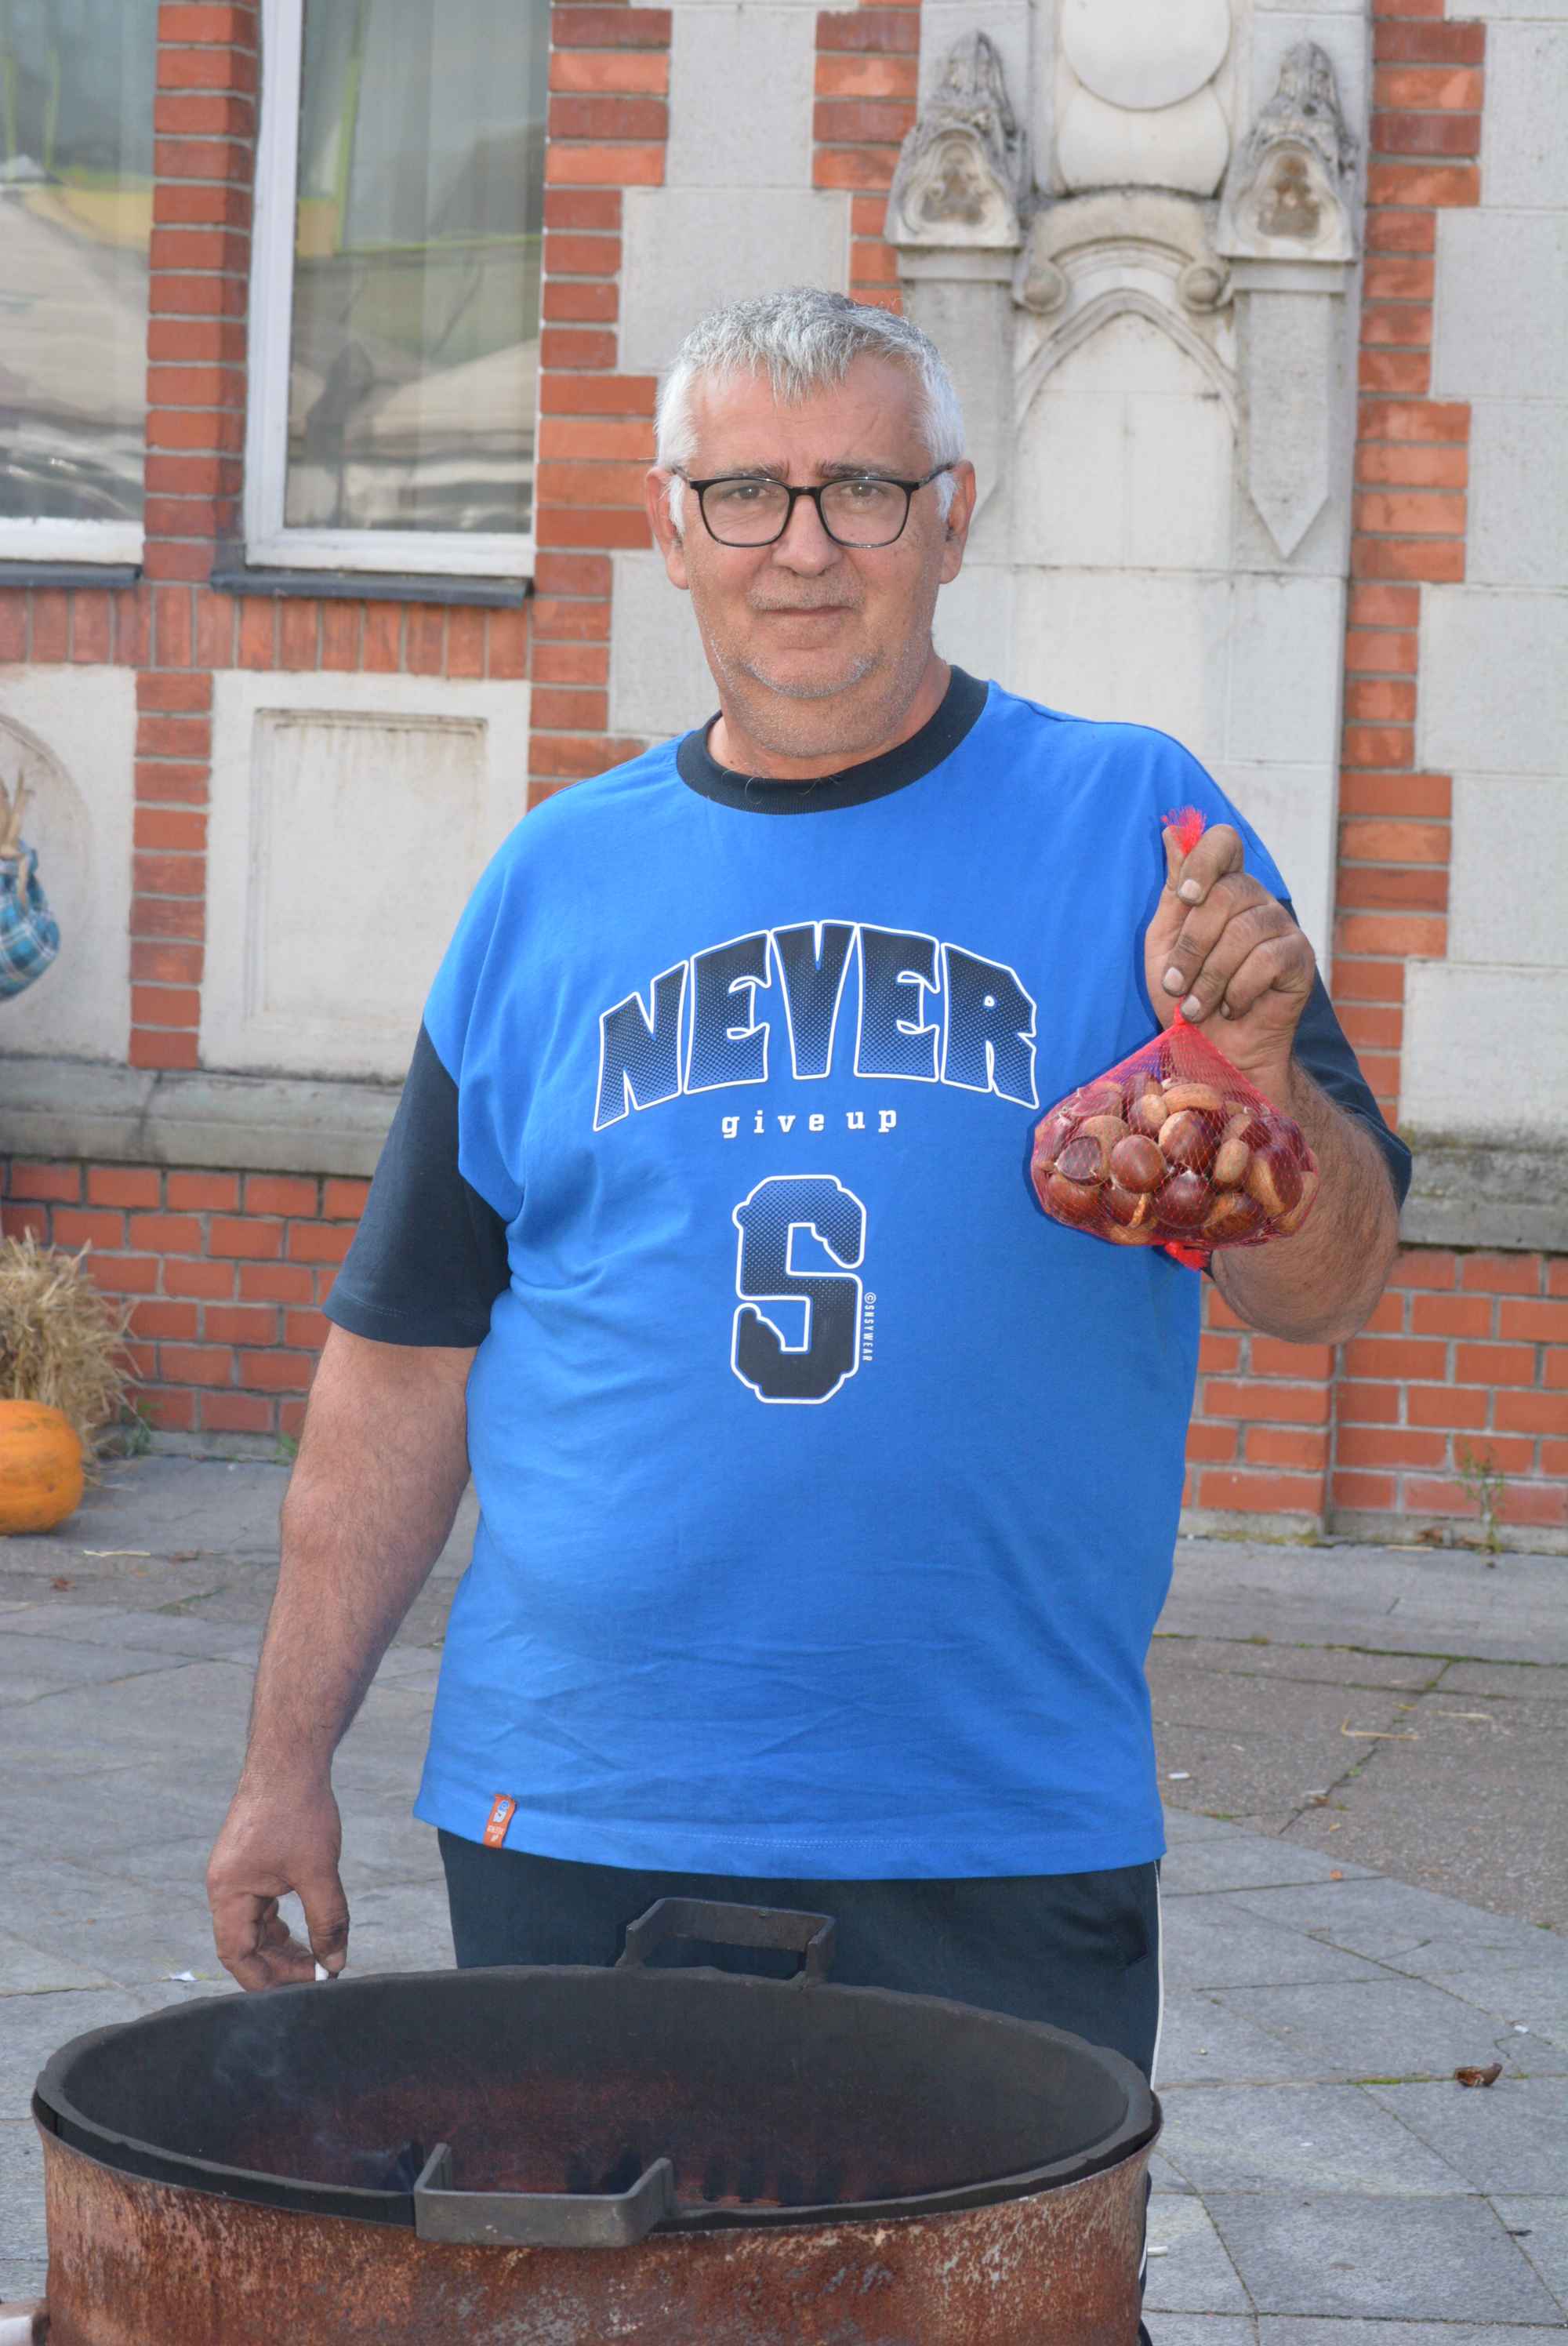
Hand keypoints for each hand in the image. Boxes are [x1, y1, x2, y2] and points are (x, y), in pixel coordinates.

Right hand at [206, 1775, 348, 1991]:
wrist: (291, 1758)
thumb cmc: (298, 1810)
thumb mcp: (318, 1872)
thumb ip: (328, 1921)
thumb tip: (335, 1963)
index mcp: (228, 1891)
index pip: (236, 1954)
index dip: (266, 1979)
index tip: (301, 1990)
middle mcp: (225, 1886)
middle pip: (245, 1943)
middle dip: (280, 1963)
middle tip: (317, 1975)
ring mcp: (238, 1873)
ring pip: (256, 1925)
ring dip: (283, 1945)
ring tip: (316, 1958)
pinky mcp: (254, 1862)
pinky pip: (263, 1906)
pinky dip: (283, 1922)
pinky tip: (308, 1931)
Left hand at [1144, 822, 1314, 1092]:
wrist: (1213, 1054)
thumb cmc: (1184, 999)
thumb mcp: (1163, 945)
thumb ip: (1172, 893)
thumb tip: (1171, 832)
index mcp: (1221, 889)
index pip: (1224, 842)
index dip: (1205, 859)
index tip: (1186, 896)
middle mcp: (1256, 900)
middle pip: (1227, 893)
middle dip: (1192, 946)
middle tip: (1176, 986)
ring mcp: (1282, 927)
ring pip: (1245, 930)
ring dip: (1211, 977)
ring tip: (1196, 1008)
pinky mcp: (1301, 958)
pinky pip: (1268, 960)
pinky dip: (1238, 991)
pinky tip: (1231, 1009)